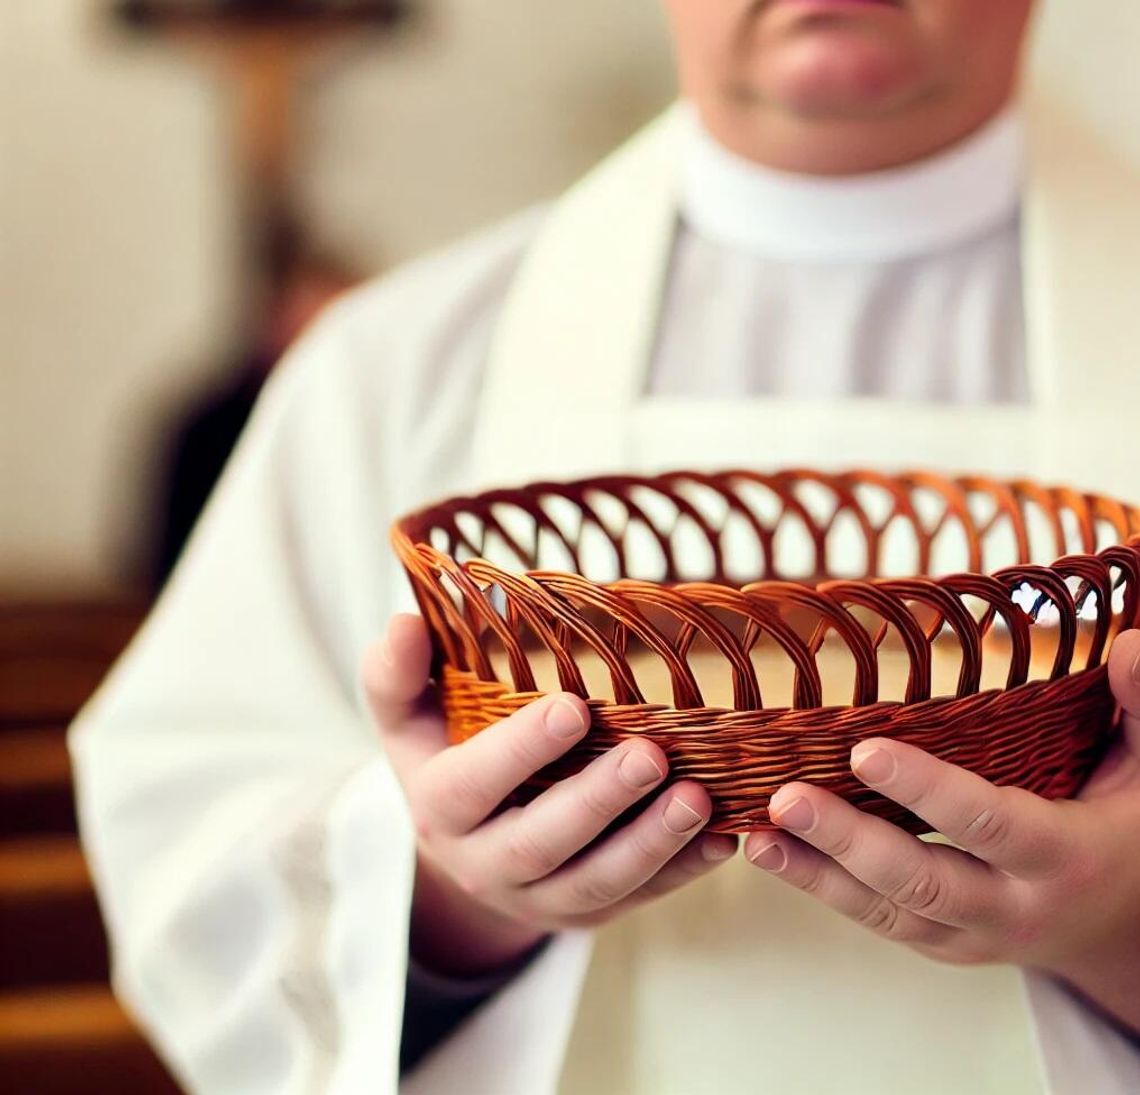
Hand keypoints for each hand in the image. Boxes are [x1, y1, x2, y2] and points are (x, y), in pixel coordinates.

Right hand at [362, 614, 737, 977]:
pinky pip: (637, 899)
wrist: (464, 843)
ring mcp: (539, 898)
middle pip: (540, 844)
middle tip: (650, 755)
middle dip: (597, 802)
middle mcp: (485, 864)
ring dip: (651, 844)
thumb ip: (397, 672)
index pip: (474, 785)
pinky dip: (683, 872)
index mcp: (441, 809)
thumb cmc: (442, 753)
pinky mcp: (586, 914)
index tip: (574, 706)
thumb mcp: (406, 715)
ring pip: (596, 882)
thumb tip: (404, 622)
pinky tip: (725, 836)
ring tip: (700, 798)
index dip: (522, 751)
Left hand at [743, 630, 1139, 1035]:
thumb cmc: (1129, 830)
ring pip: (885, 909)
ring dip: (815, 874)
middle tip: (785, 800)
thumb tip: (1129, 641)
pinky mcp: (938, 943)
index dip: (929, 792)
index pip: (990, 825)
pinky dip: (820, 888)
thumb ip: (1139, 706)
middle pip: (921, 880)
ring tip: (756, 835)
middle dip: (849, 841)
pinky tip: (772, 852)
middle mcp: (1012, 908)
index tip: (865, 753)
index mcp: (1063, 857)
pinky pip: (875, 919)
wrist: (1124, 928)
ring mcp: (971, 934)